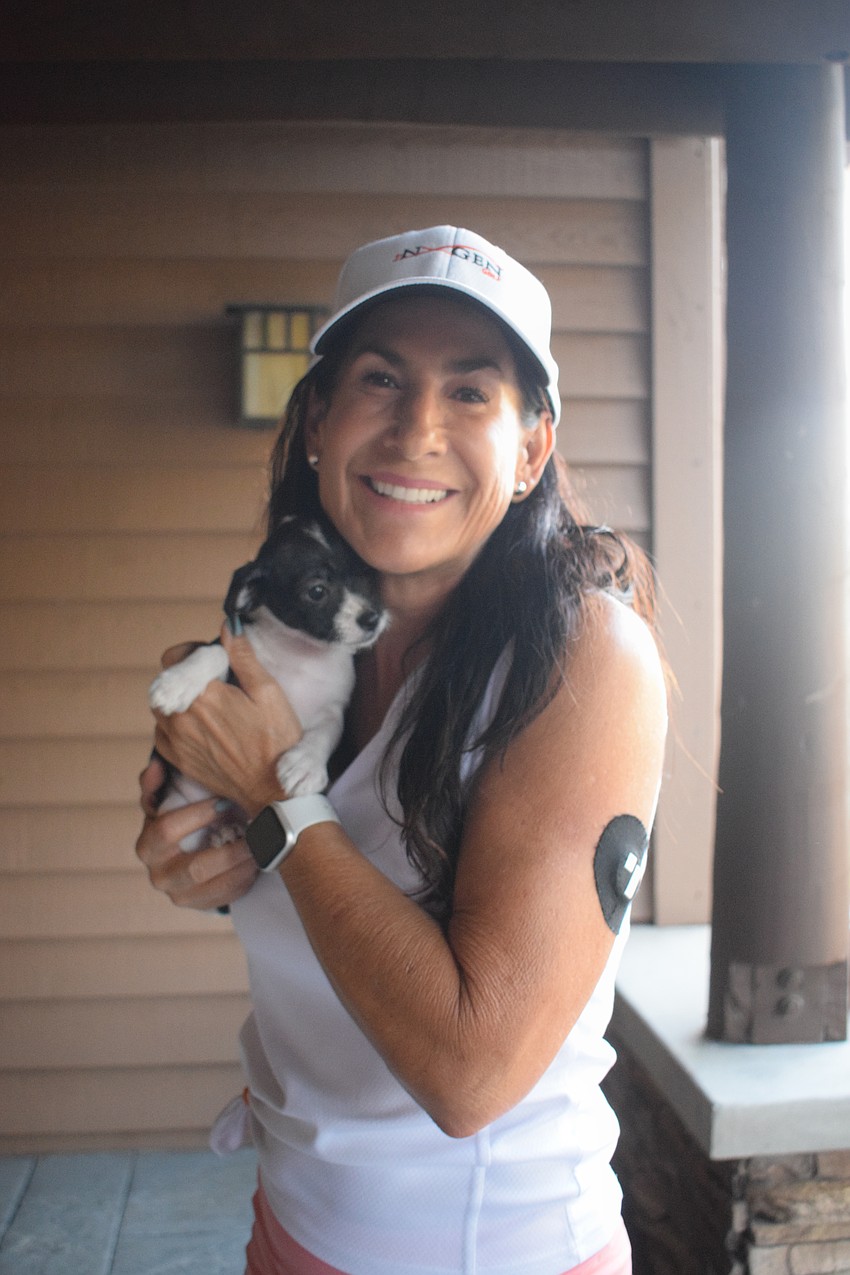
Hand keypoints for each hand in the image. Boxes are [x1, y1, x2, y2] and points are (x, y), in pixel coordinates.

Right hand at [136, 755, 258, 909]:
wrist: (182, 857)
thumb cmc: (176, 822)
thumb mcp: (161, 803)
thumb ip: (155, 785)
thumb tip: (156, 766)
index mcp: (147, 846)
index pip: (168, 829)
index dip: (198, 814)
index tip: (226, 802)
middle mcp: (160, 876)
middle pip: (197, 867)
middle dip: (231, 849)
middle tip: (256, 831)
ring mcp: (180, 895)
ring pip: (217, 885)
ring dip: (244, 864)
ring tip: (264, 846)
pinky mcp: (200, 905)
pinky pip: (228, 896)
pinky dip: (246, 878)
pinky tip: (259, 861)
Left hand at [151, 625, 302, 817]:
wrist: (272, 790)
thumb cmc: (277, 741)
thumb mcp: (269, 692)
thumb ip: (243, 657)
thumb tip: (228, 626)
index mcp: (203, 695)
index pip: (175, 657)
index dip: (192, 653)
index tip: (213, 660)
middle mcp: (181, 717)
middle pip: (165, 680)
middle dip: (184, 675)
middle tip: (213, 682)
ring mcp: (176, 741)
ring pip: (160, 707)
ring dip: (177, 699)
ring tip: (206, 704)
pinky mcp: (178, 760)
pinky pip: (161, 733)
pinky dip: (173, 724)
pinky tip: (199, 727)